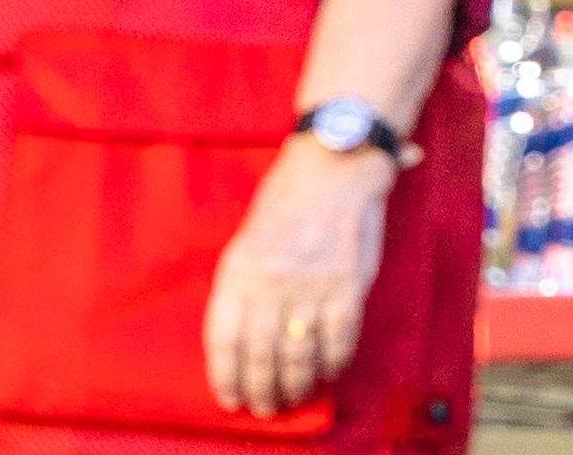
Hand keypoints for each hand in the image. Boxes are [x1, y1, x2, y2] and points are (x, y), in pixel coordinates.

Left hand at [203, 137, 390, 418]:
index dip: (227, 377)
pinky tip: (329, 372)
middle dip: (263, 389)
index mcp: (238, 270)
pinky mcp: (347, 283)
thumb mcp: (247, 240)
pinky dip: (334, 361)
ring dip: (296, 384)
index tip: (232, 399)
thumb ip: (244, 288)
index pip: (224, 340)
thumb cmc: (286, 202)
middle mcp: (270, 282)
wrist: (334, 165)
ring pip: (299, 354)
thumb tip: (243, 345)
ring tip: (294, 397)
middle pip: (261, 355)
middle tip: (267, 407)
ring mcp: (310, 284)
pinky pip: (339, 338)